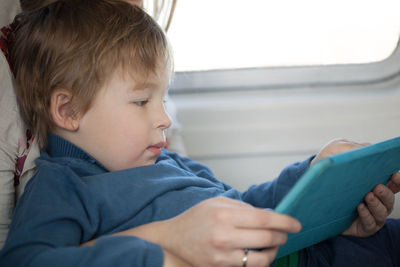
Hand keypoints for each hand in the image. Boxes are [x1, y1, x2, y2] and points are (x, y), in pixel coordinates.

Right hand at [159, 197, 300, 266]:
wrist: (173, 240)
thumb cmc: (196, 218)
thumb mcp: (217, 203)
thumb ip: (243, 207)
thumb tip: (268, 215)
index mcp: (225, 215)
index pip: (264, 219)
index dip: (285, 222)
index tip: (296, 224)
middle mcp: (225, 236)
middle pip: (267, 238)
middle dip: (282, 236)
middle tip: (285, 233)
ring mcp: (223, 256)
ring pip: (263, 259)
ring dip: (274, 251)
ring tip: (273, 245)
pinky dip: (260, 261)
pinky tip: (259, 253)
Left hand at [311, 138, 399, 237]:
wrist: (312, 193)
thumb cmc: (328, 172)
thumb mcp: (336, 154)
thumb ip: (350, 149)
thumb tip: (365, 149)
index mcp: (375, 182)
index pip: (394, 182)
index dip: (397, 180)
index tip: (394, 175)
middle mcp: (377, 199)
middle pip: (389, 198)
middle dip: (385, 192)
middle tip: (376, 187)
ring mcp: (372, 213)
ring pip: (382, 212)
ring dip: (376, 204)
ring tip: (367, 196)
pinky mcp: (363, 226)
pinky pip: (370, 223)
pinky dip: (366, 215)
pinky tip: (360, 208)